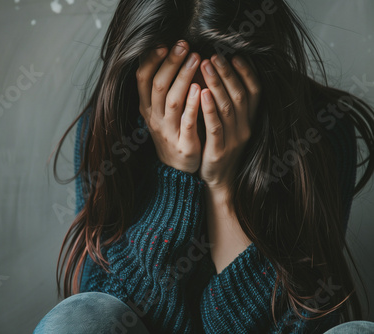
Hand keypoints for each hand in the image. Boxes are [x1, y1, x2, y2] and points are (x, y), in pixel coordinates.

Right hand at [136, 40, 201, 173]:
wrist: (177, 169)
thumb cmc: (173, 132)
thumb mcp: (160, 111)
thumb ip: (162, 88)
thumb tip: (167, 54)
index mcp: (147, 108)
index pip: (142, 79)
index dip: (151, 61)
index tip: (163, 44)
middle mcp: (154, 118)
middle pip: (158, 85)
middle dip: (170, 63)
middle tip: (184, 45)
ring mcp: (168, 131)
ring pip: (172, 100)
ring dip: (183, 77)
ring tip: (195, 58)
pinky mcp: (184, 143)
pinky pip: (187, 121)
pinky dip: (192, 104)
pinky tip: (199, 88)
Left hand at [198, 54, 260, 191]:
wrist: (217, 181)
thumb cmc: (219, 147)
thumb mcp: (230, 125)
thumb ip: (228, 103)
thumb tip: (219, 74)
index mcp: (249, 120)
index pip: (254, 91)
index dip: (246, 72)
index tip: (234, 55)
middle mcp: (245, 128)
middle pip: (239, 94)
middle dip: (227, 72)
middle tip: (214, 54)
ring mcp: (233, 140)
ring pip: (228, 107)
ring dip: (217, 84)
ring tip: (206, 65)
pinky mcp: (219, 151)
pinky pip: (215, 127)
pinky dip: (209, 109)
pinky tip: (202, 93)